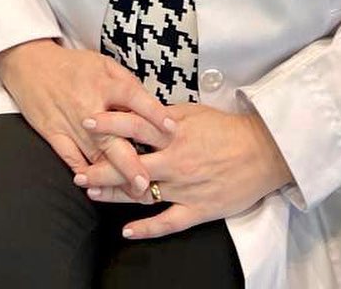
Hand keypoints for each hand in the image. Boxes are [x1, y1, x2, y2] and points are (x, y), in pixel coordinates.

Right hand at [0, 40, 174, 189]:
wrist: (32, 64)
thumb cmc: (73, 65)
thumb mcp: (103, 63)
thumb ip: (126, 83)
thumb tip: (150, 105)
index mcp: (103, 83)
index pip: (133, 98)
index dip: (153, 113)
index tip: (170, 130)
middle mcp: (88, 105)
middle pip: (112, 137)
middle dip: (130, 163)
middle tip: (146, 182)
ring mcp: (70, 124)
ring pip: (94, 155)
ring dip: (112, 176)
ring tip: (131, 192)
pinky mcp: (54, 135)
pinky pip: (70, 159)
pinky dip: (83, 173)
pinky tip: (96, 187)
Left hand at [75, 102, 293, 239]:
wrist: (263, 152)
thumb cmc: (227, 129)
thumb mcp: (194, 112)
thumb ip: (165, 114)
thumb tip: (141, 110)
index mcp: (174, 132)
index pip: (134, 125)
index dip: (109, 124)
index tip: (86, 122)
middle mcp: (175, 159)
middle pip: (130, 163)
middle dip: (101, 167)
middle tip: (77, 170)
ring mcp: (185, 186)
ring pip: (143, 192)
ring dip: (114, 194)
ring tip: (91, 192)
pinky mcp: (198, 208)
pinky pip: (168, 222)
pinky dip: (147, 228)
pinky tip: (127, 230)